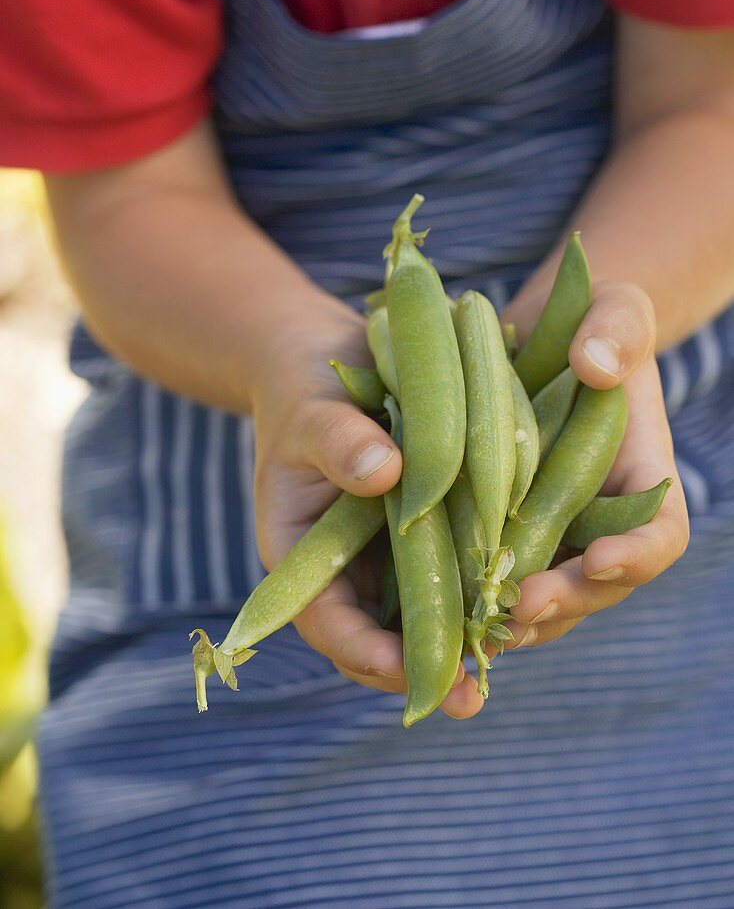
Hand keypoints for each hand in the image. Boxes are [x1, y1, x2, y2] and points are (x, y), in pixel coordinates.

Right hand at [251, 293, 483, 717]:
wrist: (328, 362)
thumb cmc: (302, 389)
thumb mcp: (310, 409)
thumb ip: (336, 440)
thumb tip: (384, 473)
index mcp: (303, 557)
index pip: (327, 624)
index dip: (365, 653)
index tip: (408, 669)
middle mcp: (351, 569)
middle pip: (383, 638)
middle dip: (426, 667)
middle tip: (472, 693)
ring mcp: (393, 555)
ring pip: (428, 613)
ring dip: (466, 635)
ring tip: (512, 646)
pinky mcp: (433, 532)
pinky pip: (459, 567)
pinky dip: (487, 583)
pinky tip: (530, 589)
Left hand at [499, 280, 689, 651]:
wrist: (539, 344)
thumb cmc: (590, 323)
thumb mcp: (613, 308)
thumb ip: (616, 328)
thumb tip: (596, 366)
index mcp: (641, 479)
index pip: (659, 535)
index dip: (636, 555)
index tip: (599, 557)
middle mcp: (600, 521)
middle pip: (596, 586)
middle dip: (563, 600)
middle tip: (522, 604)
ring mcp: (550, 535)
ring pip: (543, 600)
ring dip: (514, 618)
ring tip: (478, 621)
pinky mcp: (500, 536)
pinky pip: (491, 581)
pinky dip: (471, 598)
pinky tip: (439, 606)